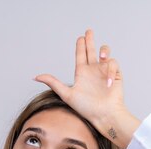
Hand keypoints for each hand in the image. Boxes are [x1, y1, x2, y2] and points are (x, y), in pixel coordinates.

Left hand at [33, 29, 139, 148]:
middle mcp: (93, 71)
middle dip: (90, 40)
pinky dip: (110, 71)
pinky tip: (107, 82)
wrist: (104, 115)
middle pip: (92, 50)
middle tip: (88, 31)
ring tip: (102, 55)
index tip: (80, 37)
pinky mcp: (115, 74)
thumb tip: (35, 76)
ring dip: (104, 50)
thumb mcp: (66, 94)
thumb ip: (53, 83)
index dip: (80, 45)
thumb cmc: (86, 108)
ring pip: (105, 52)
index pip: (80, 55)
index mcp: (82, 73)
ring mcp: (104, 72)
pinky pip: (113, 64)